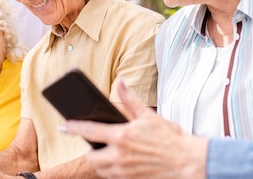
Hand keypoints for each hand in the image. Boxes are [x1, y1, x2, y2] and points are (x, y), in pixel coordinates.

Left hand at [62, 80, 207, 178]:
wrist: (188, 162)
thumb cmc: (171, 139)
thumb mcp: (150, 116)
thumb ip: (131, 100)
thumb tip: (121, 83)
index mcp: (123, 136)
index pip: (90, 130)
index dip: (74, 127)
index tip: (64, 126)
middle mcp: (120, 155)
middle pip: (92, 157)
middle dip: (91, 152)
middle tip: (98, 145)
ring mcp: (124, 171)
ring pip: (101, 169)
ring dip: (101, 162)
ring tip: (110, 153)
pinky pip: (113, 178)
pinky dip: (112, 171)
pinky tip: (121, 163)